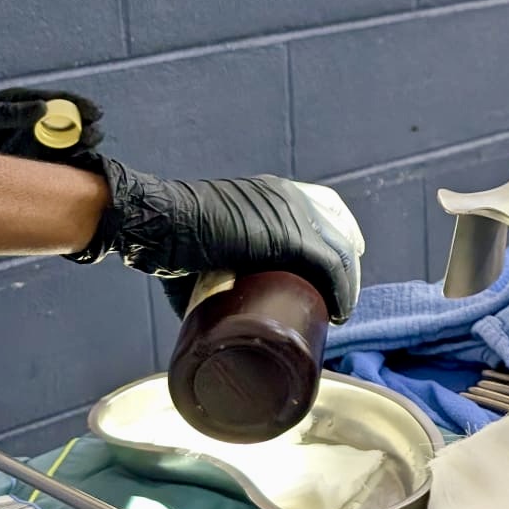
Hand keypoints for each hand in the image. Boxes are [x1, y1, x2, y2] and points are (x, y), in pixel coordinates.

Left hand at [0, 88, 102, 163]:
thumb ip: (7, 111)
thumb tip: (43, 109)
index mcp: (16, 105)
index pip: (53, 101)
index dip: (75, 105)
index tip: (94, 111)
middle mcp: (26, 126)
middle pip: (62, 125)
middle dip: (82, 127)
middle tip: (94, 131)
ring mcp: (25, 147)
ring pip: (60, 147)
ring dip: (78, 146)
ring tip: (90, 146)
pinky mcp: (22, 169)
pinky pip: (49, 168)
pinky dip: (66, 168)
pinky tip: (79, 168)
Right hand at [70, 164, 363, 321]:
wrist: (162, 223)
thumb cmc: (172, 237)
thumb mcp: (205, 246)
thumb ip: (212, 273)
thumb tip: (207, 316)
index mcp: (272, 192)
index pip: (326, 208)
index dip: (341, 235)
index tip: (343, 264)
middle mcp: (289, 197)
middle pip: (339, 230)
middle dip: (346, 265)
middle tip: (337, 298)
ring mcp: (292, 214)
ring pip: (339, 251)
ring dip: (344, 286)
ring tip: (336, 314)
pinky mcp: (290, 237)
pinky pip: (331, 265)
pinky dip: (341, 291)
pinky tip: (340, 312)